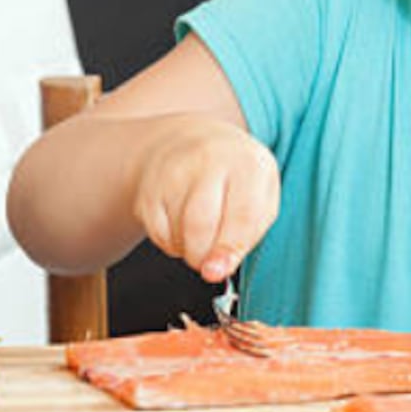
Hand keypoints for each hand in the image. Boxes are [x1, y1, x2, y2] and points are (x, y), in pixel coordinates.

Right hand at [129, 115, 279, 283]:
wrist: (191, 141)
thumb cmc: (234, 176)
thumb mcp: (261, 198)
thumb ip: (248, 236)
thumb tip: (217, 269)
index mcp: (247, 163)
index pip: (241, 215)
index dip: (230, 249)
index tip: (220, 270)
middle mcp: (208, 160)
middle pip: (200, 223)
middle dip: (204, 255)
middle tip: (210, 263)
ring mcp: (173, 172)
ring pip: (176, 232)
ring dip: (189, 249)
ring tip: (201, 235)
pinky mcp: (149, 188)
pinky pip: (157, 233)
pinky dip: (171, 242)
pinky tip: (181, 227)